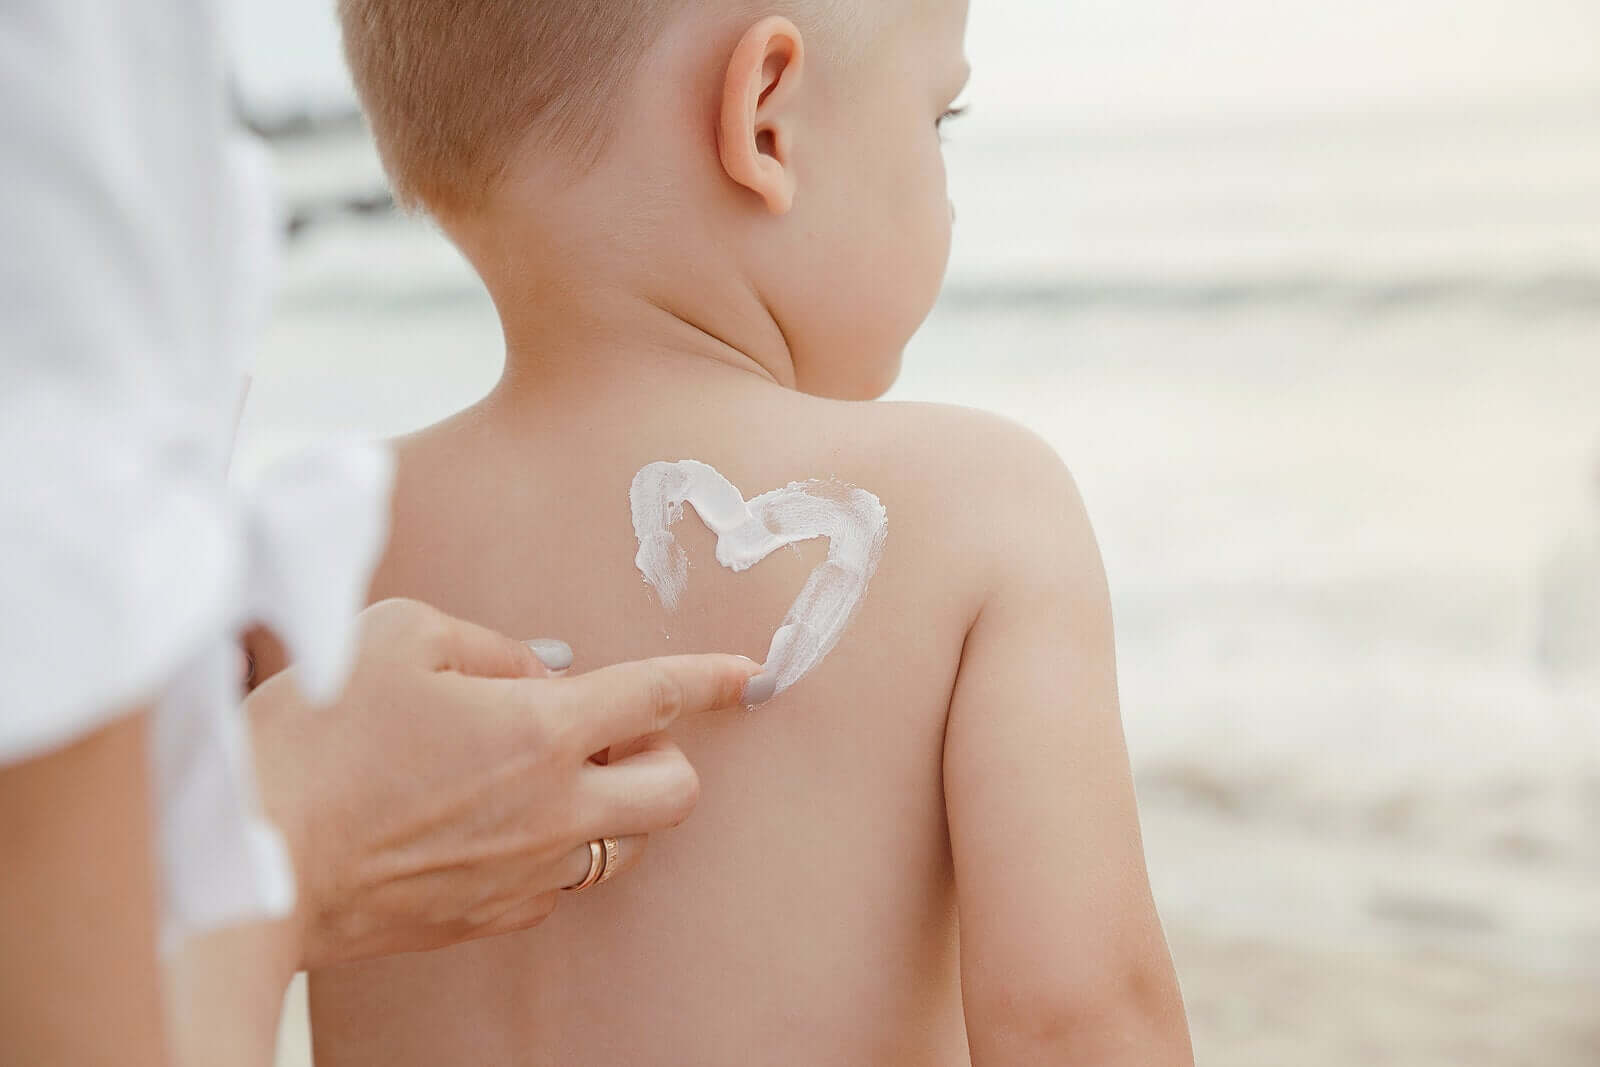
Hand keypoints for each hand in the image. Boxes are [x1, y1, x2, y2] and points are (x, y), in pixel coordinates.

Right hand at [247, 598, 757, 968]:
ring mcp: (530, 874)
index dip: (713, 678)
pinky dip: (551, 845)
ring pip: (624, 845)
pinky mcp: (494, 917)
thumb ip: (490, 645)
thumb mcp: (398, 636)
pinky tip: (491, 821)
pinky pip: (559, 880)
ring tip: (544, 774)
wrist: (256, 861)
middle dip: (666, 756)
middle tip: (610, 732)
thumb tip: (536, 673)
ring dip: (612, 803)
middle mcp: (555, 810)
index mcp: (542, 730)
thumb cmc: (316, 740)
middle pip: (676, 794)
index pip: (661, 696)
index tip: (748, 674)